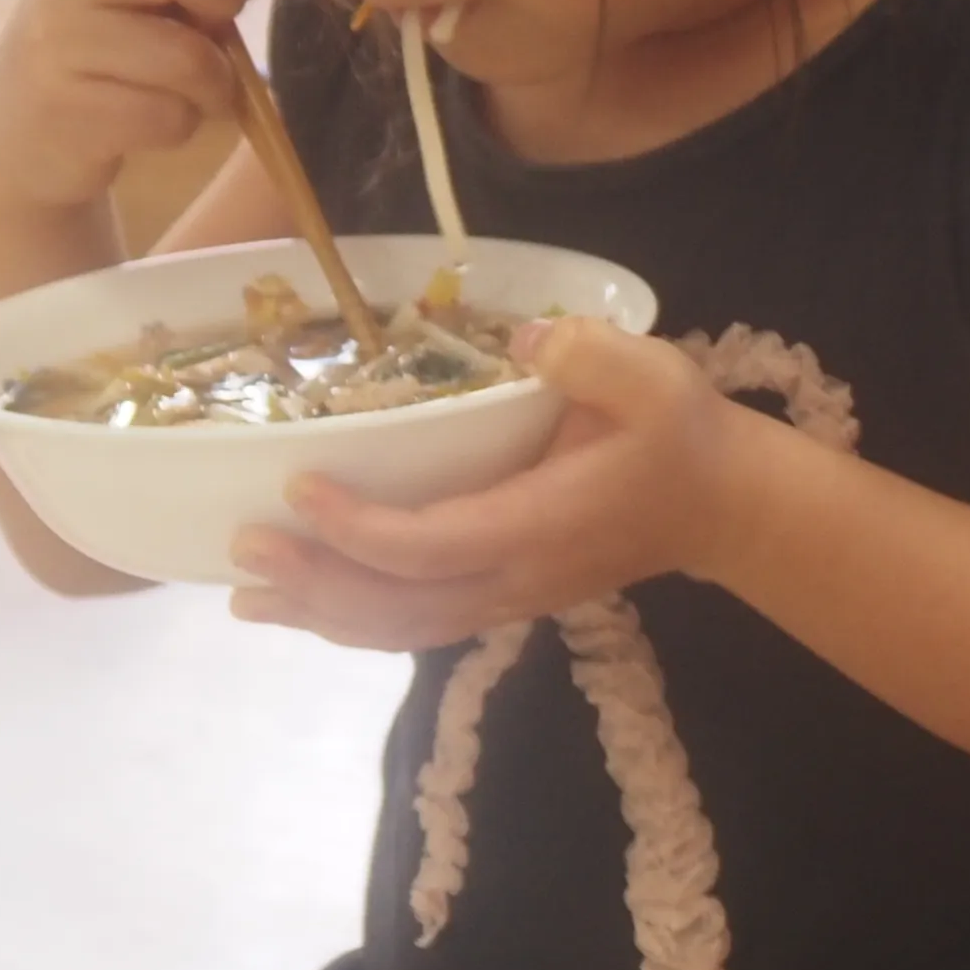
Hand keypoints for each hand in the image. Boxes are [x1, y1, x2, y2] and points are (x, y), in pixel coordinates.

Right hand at [0, 0, 285, 220]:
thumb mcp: (144, 7)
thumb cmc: (100, 62)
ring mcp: (61, 41)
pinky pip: (167, 115)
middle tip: (217, 33)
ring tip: (193, 95)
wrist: (12, 141)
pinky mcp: (67, 108)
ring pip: (183, 53)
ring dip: (213, 84)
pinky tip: (155, 126)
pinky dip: (183, 127)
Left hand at [233, 322, 773, 649]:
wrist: (724, 505)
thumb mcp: (651, 377)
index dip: (358, 528)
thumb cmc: (682, 436)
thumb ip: (590, 355)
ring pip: (403, 629)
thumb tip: (528, 339)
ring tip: (246, 598)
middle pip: (398, 606)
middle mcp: (514, 577)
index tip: (300, 485)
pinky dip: (357, 622)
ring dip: (323, 614)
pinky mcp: (505, 596)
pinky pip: (418, 625)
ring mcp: (509, 597)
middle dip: (316, 583)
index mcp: (539, 525)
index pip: (429, 545)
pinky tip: (311, 609)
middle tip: (244, 546)